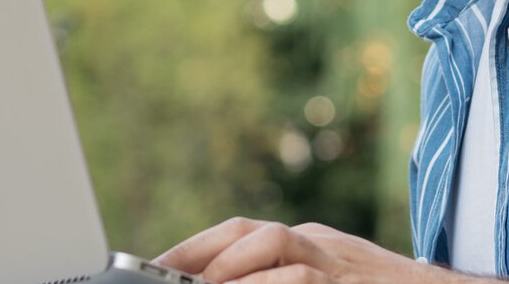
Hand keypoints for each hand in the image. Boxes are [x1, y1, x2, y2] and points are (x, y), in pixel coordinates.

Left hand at [155, 217, 461, 283]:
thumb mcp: (329, 281)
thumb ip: (281, 279)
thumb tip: (219, 281)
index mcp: (309, 242)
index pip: (243, 233)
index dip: (195, 248)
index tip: (154, 265)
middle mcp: (321, 243)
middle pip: (251, 230)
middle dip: (200, 251)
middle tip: (161, 270)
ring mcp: (341, 261)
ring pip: (277, 244)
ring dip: (231, 265)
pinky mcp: (353, 279)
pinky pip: (304, 277)